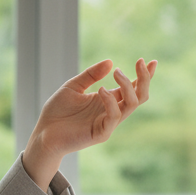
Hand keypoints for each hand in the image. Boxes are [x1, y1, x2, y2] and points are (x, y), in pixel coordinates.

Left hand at [22, 58, 156, 189]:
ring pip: (132, 105)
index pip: (133, 88)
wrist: (43, 133)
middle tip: (140, 62)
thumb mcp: (73, 86)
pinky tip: (101, 90)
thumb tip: (110, 62)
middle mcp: (112, 111)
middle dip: (144, 79)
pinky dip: (111, 102)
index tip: (152, 61)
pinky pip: (113, 117)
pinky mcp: (101, 133)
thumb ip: (91, 75)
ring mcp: (108, 123)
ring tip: (116, 72)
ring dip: (128, 86)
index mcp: (108, 100)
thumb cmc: (58, 111)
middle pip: (140, 96)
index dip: (144, 75)